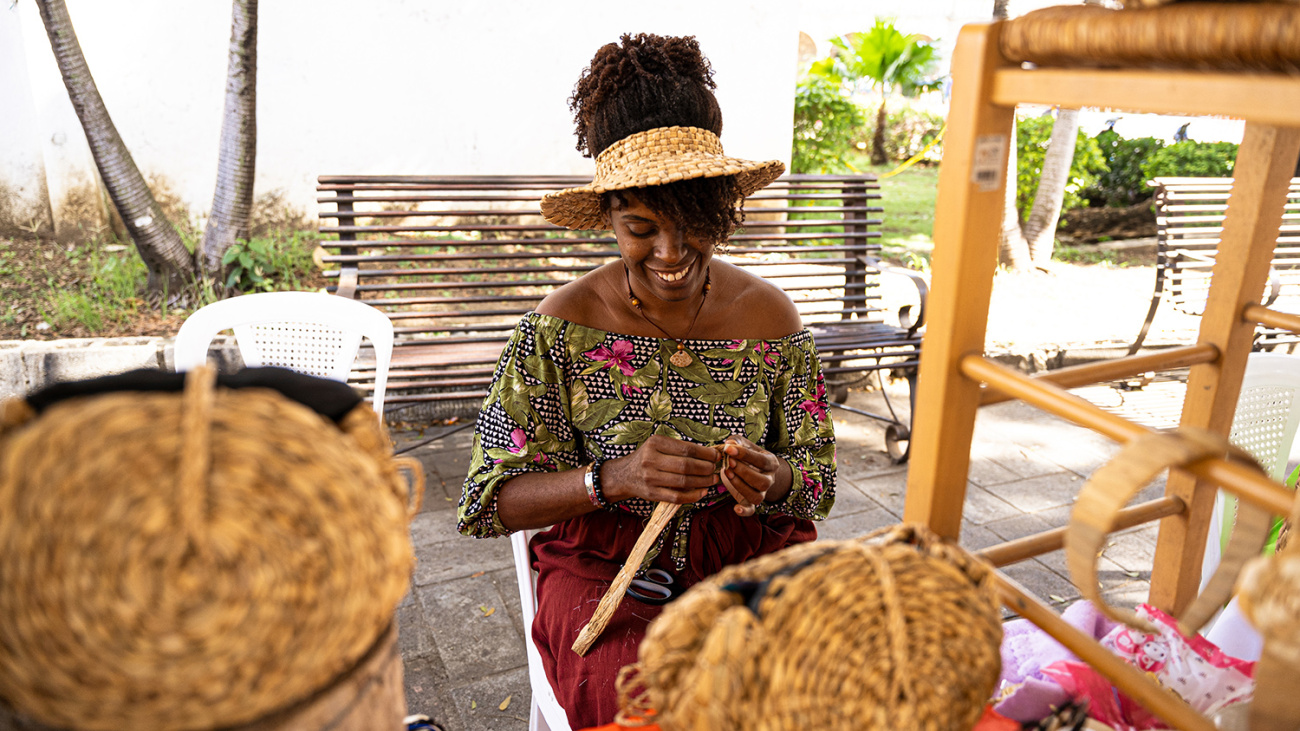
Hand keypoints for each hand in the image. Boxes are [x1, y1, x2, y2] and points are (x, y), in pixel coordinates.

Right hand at [602, 434, 721, 504]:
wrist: (624, 475)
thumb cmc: (647, 457)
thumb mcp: (658, 445)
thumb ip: (679, 448)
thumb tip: (708, 453)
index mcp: (655, 443)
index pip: (687, 449)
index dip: (705, 453)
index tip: (715, 456)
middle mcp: (650, 460)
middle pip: (686, 466)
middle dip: (706, 468)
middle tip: (715, 469)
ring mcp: (650, 478)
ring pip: (684, 482)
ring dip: (703, 482)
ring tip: (712, 480)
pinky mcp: (652, 494)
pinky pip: (677, 497)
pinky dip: (693, 496)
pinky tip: (702, 492)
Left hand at [719, 435, 781, 516]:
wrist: (751, 468)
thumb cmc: (746, 454)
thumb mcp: (743, 444)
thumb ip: (736, 441)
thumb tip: (729, 444)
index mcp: (771, 463)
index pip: (761, 460)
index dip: (745, 455)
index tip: (728, 449)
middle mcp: (769, 479)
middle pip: (762, 482)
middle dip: (743, 472)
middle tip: (728, 462)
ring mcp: (762, 492)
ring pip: (757, 496)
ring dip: (740, 486)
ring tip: (727, 473)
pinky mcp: (751, 502)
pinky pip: (751, 510)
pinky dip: (744, 511)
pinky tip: (736, 508)